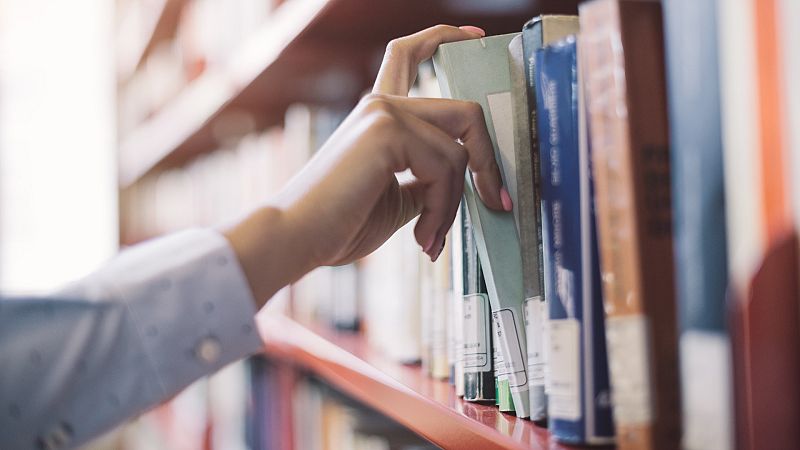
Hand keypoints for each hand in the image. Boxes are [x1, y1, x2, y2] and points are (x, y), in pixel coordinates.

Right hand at [224, 25, 508, 306]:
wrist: (297, 239)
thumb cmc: (339, 225)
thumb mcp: (399, 199)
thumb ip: (430, 180)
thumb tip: (469, 184)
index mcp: (378, 114)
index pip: (410, 54)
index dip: (446, 38)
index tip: (477, 37)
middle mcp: (381, 104)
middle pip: (465, 112)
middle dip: (488, 161)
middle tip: (495, 201)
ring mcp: (384, 113)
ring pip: (460, 150)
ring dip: (455, 204)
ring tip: (431, 237)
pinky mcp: (387, 130)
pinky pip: (446, 168)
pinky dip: (444, 209)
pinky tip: (422, 236)